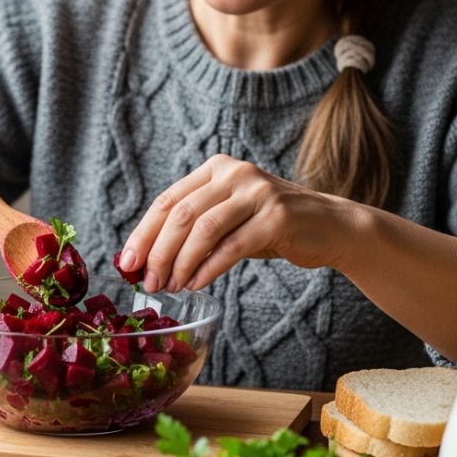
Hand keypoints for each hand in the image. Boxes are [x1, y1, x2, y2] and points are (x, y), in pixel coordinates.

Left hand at [116, 155, 356, 292]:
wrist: (330, 227)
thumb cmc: (269, 227)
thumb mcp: (228, 219)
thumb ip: (193, 230)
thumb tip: (144, 261)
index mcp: (216, 169)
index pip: (168, 200)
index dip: (143, 233)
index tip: (127, 262)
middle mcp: (235, 173)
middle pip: (182, 214)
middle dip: (158, 253)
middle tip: (149, 283)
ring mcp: (258, 192)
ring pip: (204, 229)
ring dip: (181, 263)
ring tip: (170, 287)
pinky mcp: (278, 216)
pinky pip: (232, 246)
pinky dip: (209, 268)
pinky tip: (196, 284)